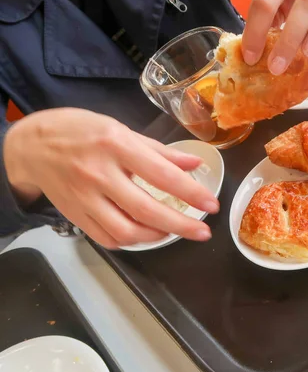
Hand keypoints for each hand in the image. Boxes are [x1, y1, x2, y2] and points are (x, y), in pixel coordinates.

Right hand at [4, 108, 218, 248]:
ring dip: (156, 236)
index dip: (191, 193)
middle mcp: (100, 174)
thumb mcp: (122, 130)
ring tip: (173, 231)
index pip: (162, 175)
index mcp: (117, 146)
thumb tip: (194, 164)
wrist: (31, 146)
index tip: (212, 205)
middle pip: (146, 209)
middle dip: (181, 225)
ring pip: (126, 230)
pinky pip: (106, 238)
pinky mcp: (75, 215)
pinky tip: (144, 234)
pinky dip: (130, 241)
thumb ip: (160, 151)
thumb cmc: (80, 131)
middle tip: (203, 232)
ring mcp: (85, 198)